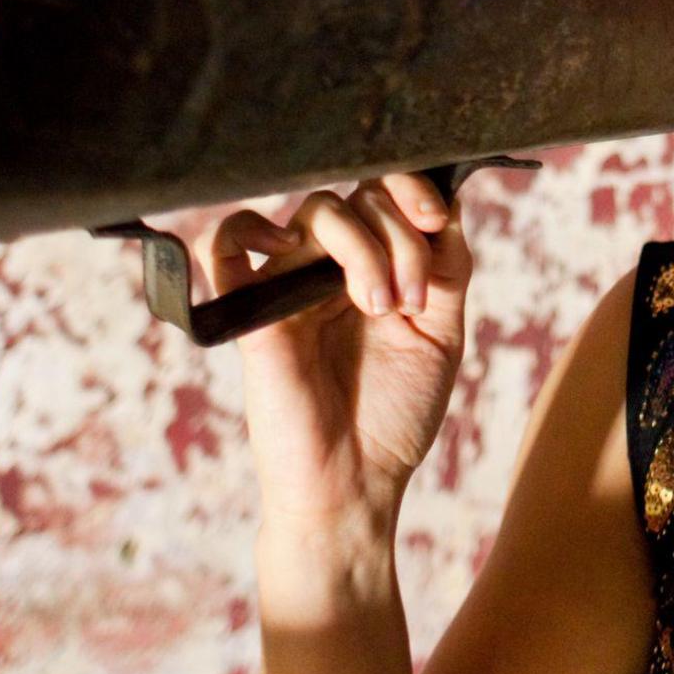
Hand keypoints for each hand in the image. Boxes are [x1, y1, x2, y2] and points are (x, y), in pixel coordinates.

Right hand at [200, 170, 471, 529]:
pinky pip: (224, 245)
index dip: (415, 192)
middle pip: (359, 197)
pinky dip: (245, 227)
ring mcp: (289, 284)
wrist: (357, 482)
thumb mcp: (441, 332)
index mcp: (375, 265)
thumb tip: (448, 200)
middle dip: (401, 239)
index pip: (387, 191)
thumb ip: (448, 266)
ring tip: (380, 308)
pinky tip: (285, 246)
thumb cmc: (395, 414)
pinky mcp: (252, 312)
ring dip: (363, 247)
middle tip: (410, 303)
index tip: (438, 222)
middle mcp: (330, 267)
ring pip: (316, 212)